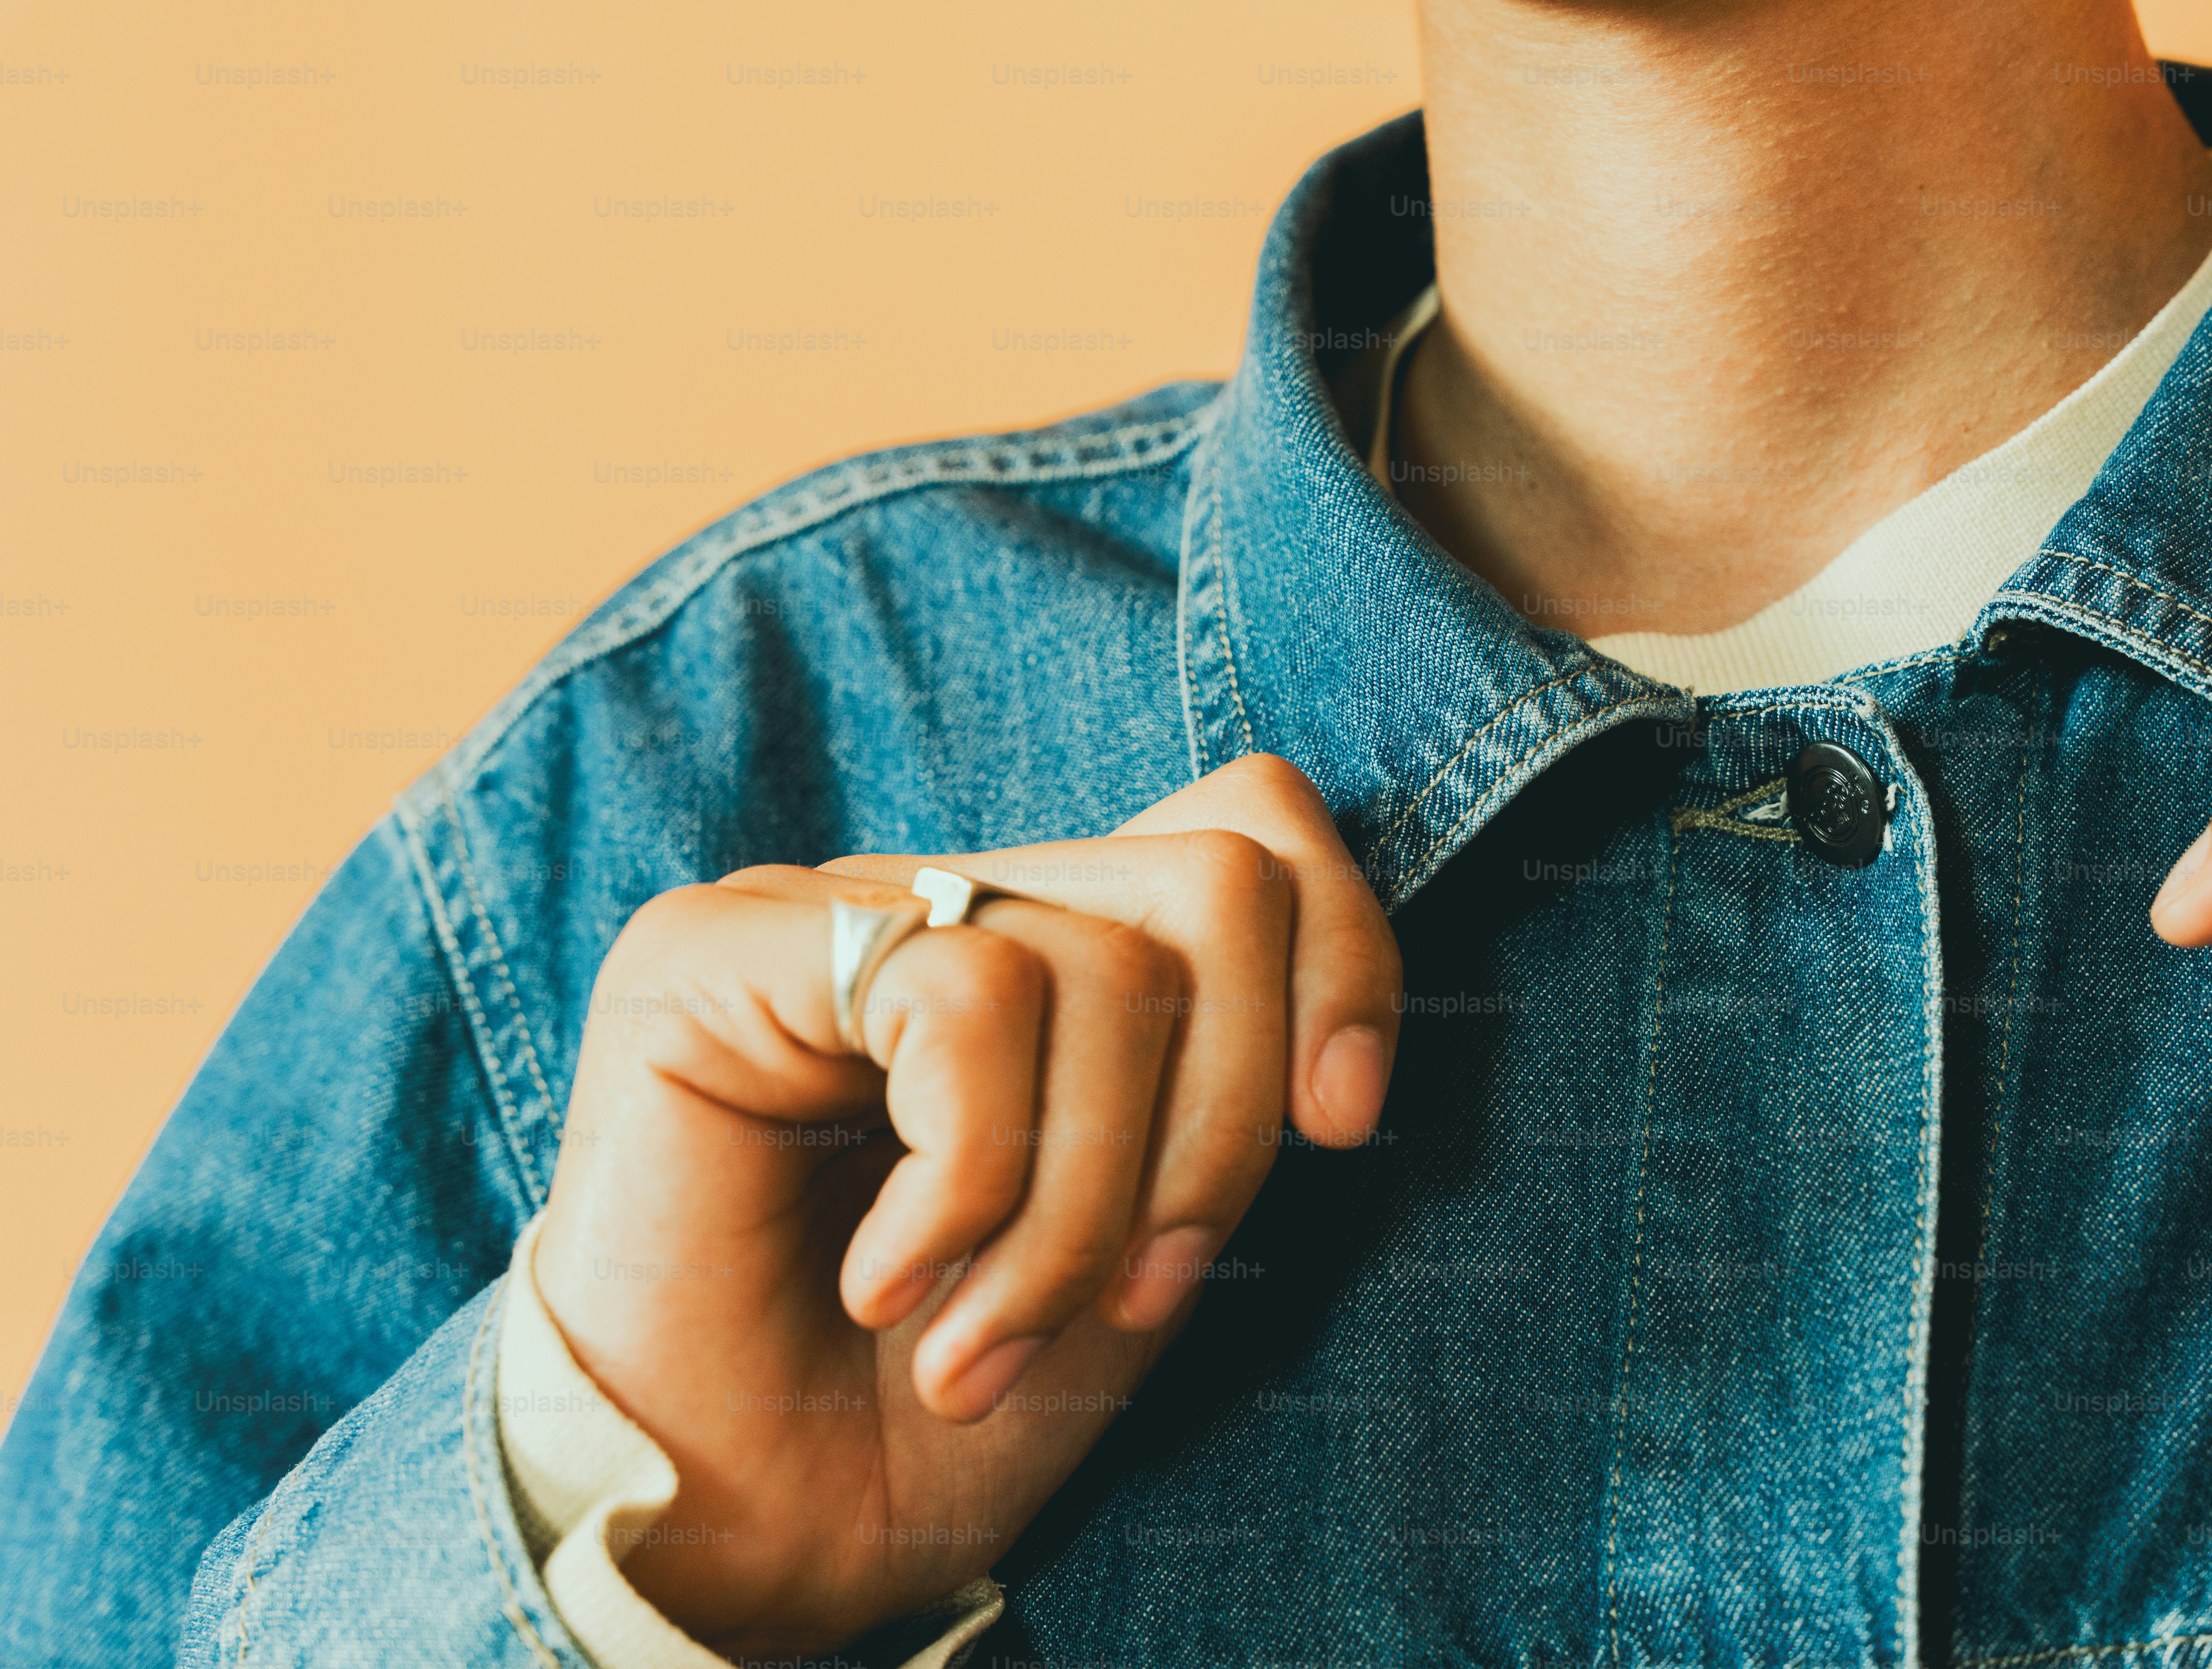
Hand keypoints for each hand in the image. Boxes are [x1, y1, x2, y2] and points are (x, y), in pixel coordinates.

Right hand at [529, 754, 1402, 1656]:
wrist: (760, 1534)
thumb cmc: (950, 1401)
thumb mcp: (1149, 1242)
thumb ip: (1228, 1104)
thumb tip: (1331, 1059)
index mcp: (1056, 946)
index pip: (1253, 826)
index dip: (1344, 958)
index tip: (1340, 1126)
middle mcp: (952, 898)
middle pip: (1220, 883)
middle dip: (1219, 1130)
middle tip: (1135, 1296)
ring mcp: (831, 906)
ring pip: (1109, 969)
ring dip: (1076, 1211)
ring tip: (987, 1334)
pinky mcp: (718, 946)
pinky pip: (967, 1002)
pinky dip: (966, 1187)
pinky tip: (885, 1287)